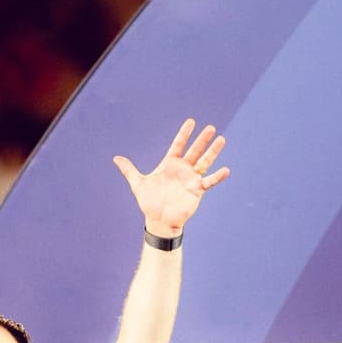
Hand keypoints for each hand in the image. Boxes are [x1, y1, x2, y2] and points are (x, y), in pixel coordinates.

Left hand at [113, 118, 229, 236]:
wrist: (159, 220)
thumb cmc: (149, 202)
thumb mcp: (138, 184)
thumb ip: (129, 170)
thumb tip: (116, 158)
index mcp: (169, 164)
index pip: (178, 145)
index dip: (184, 134)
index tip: (191, 121)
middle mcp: (182, 169)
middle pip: (194, 151)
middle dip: (202, 140)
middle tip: (210, 127)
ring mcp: (191, 179)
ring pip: (205, 162)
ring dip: (213, 152)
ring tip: (221, 140)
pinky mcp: (197, 190)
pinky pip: (209, 182)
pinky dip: (217, 177)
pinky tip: (226, 170)